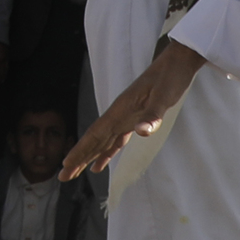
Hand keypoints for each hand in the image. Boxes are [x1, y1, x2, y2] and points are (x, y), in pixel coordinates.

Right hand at [56, 39, 207, 178]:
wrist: (177, 62)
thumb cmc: (170, 77)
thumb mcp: (163, 97)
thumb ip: (152, 116)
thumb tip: (141, 132)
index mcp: (120, 110)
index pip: (95, 134)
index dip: (80, 150)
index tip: (66, 164)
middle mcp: (117, 115)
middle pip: (93, 140)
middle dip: (78, 158)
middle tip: (63, 177)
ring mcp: (124, 117)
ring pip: (101, 141)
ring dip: (88, 157)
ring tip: (75, 173)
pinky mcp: (134, 118)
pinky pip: (115, 140)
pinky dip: (106, 153)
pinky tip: (100, 163)